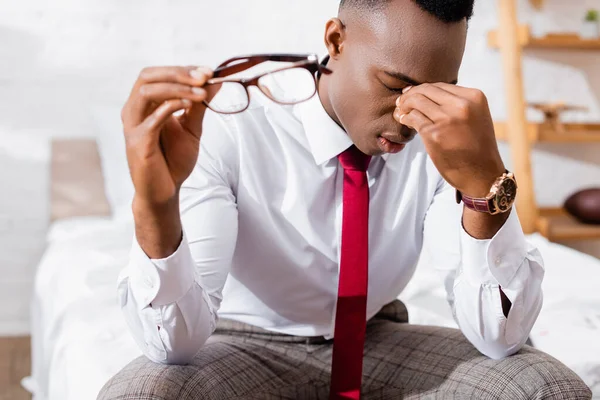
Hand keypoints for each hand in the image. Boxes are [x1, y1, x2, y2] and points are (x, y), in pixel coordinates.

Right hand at [121, 65, 212, 207]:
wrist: (165, 191)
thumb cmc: (174, 159)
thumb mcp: (191, 127)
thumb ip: (200, 105)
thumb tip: (214, 81)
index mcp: (144, 104)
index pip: (158, 74)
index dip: (182, 69)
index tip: (208, 71)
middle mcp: (134, 110)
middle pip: (147, 76)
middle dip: (177, 73)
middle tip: (203, 76)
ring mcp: (133, 126)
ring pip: (146, 92)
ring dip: (176, 88)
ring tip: (200, 93)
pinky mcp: (137, 143)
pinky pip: (150, 119)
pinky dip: (169, 107)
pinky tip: (187, 106)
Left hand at [394, 83, 504, 196]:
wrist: (482, 175)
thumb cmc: (477, 147)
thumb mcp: (476, 116)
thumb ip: (458, 103)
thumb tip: (428, 94)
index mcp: (474, 97)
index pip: (440, 85)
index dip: (422, 89)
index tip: (412, 93)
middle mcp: (462, 105)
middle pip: (426, 90)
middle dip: (410, 94)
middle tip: (401, 101)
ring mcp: (447, 119)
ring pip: (416, 102)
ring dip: (404, 105)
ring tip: (400, 111)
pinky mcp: (434, 134)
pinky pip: (413, 118)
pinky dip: (405, 117)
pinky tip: (403, 120)